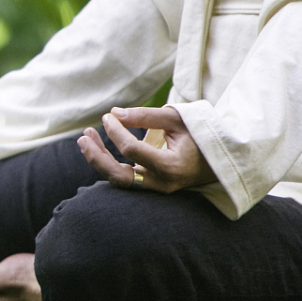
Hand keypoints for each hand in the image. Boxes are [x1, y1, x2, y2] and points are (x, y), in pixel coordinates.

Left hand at [76, 106, 216, 193]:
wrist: (218, 157)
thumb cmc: (199, 134)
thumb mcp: (177, 119)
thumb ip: (146, 116)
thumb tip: (114, 113)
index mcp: (172, 166)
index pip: (132, 150)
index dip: (115, 132)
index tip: (108, 116)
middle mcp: (163, 182)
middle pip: (120, 177)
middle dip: (97, 157)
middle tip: (83, 136)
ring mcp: (156, 188)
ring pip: (119, 179)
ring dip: (99, 160)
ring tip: (85, 138)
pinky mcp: (151, 186)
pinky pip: (125, 177)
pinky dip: (108, 162)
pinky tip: (97, 146)